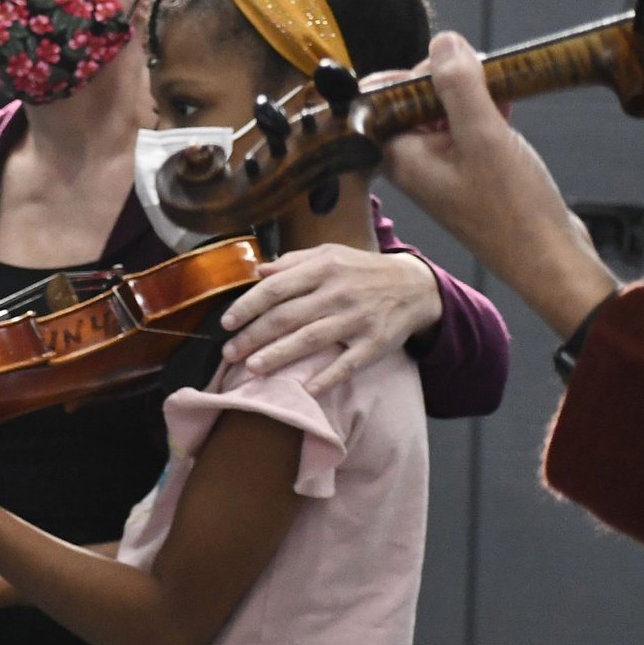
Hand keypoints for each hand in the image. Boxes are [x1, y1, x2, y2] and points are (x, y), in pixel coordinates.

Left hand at [219, 243, 440, 392]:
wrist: (417, 286)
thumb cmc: (363, 271)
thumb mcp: (331, 255)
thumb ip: (293, 262)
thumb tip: (257, 271)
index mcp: (323, 268)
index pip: (275, 288)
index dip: (247, 306)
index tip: (226, 322)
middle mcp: (338, 293)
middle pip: (286, 316)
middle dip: (253, 336)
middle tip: (229, 353)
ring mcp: (357, 319)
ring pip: (310, 340)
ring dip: (279, 355)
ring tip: (252, 368)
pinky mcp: (374, 343)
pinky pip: (348, 364)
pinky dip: (328, 378)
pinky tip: (307, 389)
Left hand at [379, 31, 620, 339]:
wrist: (546, 258)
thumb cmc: (513, 209)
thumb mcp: (483, 135)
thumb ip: (458, 87)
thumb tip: (442, 43)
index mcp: (401, 157)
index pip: (382, 100)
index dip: (409, 75)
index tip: (444, 63)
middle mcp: (413, 164)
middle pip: (412, 104)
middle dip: (444, 80)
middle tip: (478, 68)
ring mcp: (441, 171)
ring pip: (442, 116)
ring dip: (468, 94)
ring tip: (497, 83)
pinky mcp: (469, 175)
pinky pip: (465, 132)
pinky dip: (483, 113)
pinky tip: (507, 104)